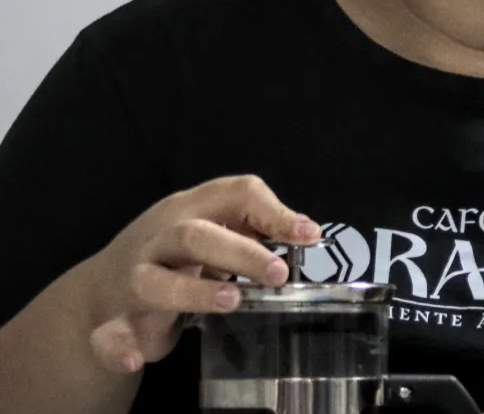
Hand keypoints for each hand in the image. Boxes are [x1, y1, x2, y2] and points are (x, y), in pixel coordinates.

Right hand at [83, 174, 315, 373]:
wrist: (104, 287)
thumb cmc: (177, 255)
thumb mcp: (215, 230)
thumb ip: (255, 230)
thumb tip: (307, 234)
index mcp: (191, 210)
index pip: (234, 195)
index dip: (273, 211)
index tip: (307, 235)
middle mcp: (160, 239)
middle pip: (195, 235)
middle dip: (241, 253)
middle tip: (278, 274)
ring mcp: (133, 279)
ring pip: (154, 281)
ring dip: (194, 292)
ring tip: (232, 300)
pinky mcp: (116, 321)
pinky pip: (109, 334)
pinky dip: (118, 347)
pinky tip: (136, 359)